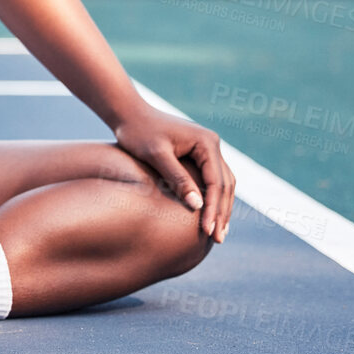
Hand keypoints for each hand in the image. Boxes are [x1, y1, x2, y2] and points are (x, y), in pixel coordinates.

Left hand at [112, 108, 235, 243]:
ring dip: (222, 207)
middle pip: (225, 184)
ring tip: (218, 233)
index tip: (207, 232)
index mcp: (206, 142)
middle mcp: (212, 143)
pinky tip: (210, 215)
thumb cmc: (138, 133)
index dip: (213, 209)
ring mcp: (208, 147)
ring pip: (224, 182)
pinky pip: (213, 178)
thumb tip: (197, 205)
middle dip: (222, 213)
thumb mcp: (156, 156)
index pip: (216, 183)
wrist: (129, 114)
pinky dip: (215, 198)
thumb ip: (177, 178)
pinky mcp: (200, 152)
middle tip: (217, 239)